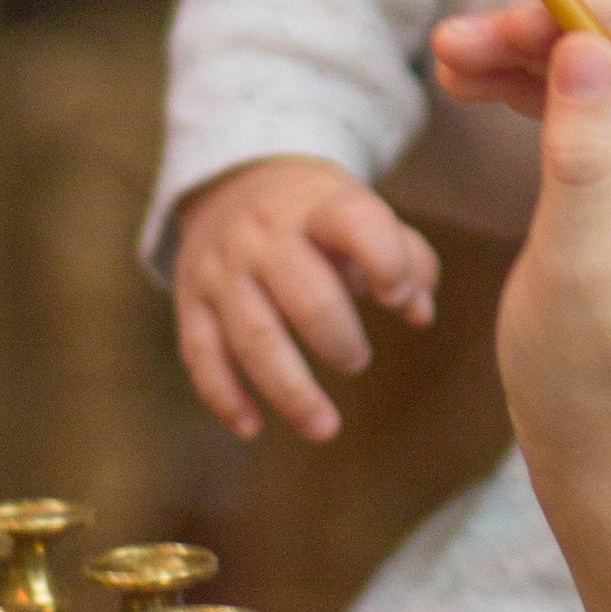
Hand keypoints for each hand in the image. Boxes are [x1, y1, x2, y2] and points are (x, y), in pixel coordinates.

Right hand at [172, 156, 439, 443]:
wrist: (231, 184)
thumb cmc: (317, 216)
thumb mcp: (360, 212)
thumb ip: (404, 257)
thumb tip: (420, 313)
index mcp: (318, 205)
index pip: (354, 223)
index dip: (386, 262)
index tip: (399, 297)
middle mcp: (264, 236)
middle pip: (306, 297)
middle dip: (340, 340)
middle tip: (358, 360)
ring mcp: (221, 269)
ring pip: (253, 338)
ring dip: (292, 392)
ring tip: (326, 427)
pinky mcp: (190, 300)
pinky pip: (202, 355)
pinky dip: (225, 397)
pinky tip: (252, 427)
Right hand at [437, 0, 610, 611]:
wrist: (601, 457)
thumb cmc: (592, 387)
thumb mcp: (577, 274)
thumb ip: (586, 159)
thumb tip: (588, 48)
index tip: (578, 52)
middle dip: (588, 25)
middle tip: (489, 29)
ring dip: (548, 47)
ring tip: (452, 50)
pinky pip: (604, 104)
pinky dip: (543, 85)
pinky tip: (471, 79)